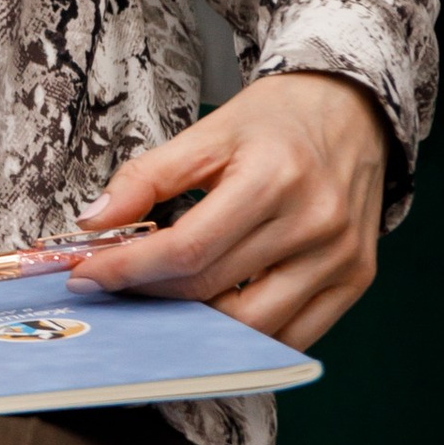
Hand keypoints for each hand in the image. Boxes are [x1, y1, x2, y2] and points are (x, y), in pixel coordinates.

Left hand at [68, 68, 386, 347]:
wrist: (354, 110)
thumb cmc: (276, 121)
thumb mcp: (207, 132)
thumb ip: (146, 177)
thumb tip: (92, 222)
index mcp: (273, 178)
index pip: (187, 249)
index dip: (129, 269)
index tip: (86, 275)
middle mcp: (315, 222)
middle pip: (213, 287)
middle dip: (151, 293)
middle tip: (115, 285)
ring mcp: (342, 257)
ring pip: (253, 325)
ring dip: (197, 323)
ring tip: (163, 299)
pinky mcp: (358, 279)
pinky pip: (294, 334)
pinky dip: (248, 334)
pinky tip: (215, 312)